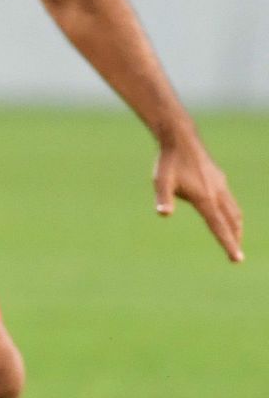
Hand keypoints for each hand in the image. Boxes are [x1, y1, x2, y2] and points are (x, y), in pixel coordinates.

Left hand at [155, 135, 243, 261]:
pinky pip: (228, 199)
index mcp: (205, 198)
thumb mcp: (161, 181)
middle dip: (235, 237)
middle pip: (231, 221)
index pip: (219, 226)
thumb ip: (163, 198)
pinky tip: (222, 210)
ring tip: (234, 235)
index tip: (237, 259)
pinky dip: (230, 210)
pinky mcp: (218, 178)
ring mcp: (220, 184)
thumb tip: (163, 213)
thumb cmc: (169, 161)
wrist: (180, 138)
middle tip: (236, 254)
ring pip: (233, 209)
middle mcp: (217, 193)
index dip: (228, 244)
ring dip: (235, 224)